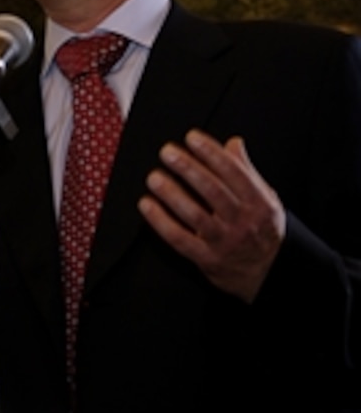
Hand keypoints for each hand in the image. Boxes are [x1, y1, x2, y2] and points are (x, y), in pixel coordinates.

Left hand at [139, 129, 285, 302]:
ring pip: (195, 215)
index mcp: (259, 202)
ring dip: (172, 194)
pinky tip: (146, 205)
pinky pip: (180, 238)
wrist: (266, 274)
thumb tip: (234, 142)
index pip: (234, 173)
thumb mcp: (265, 199)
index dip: (212, 153)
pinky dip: (160, 221)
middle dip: (188, 168)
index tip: (192, 137)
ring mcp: (224, 241)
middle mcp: (243, 221)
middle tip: (167, 152)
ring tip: (154, 177)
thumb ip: (246, 171)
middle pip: (213, 191)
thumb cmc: (261, 230)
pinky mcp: (207, 258)